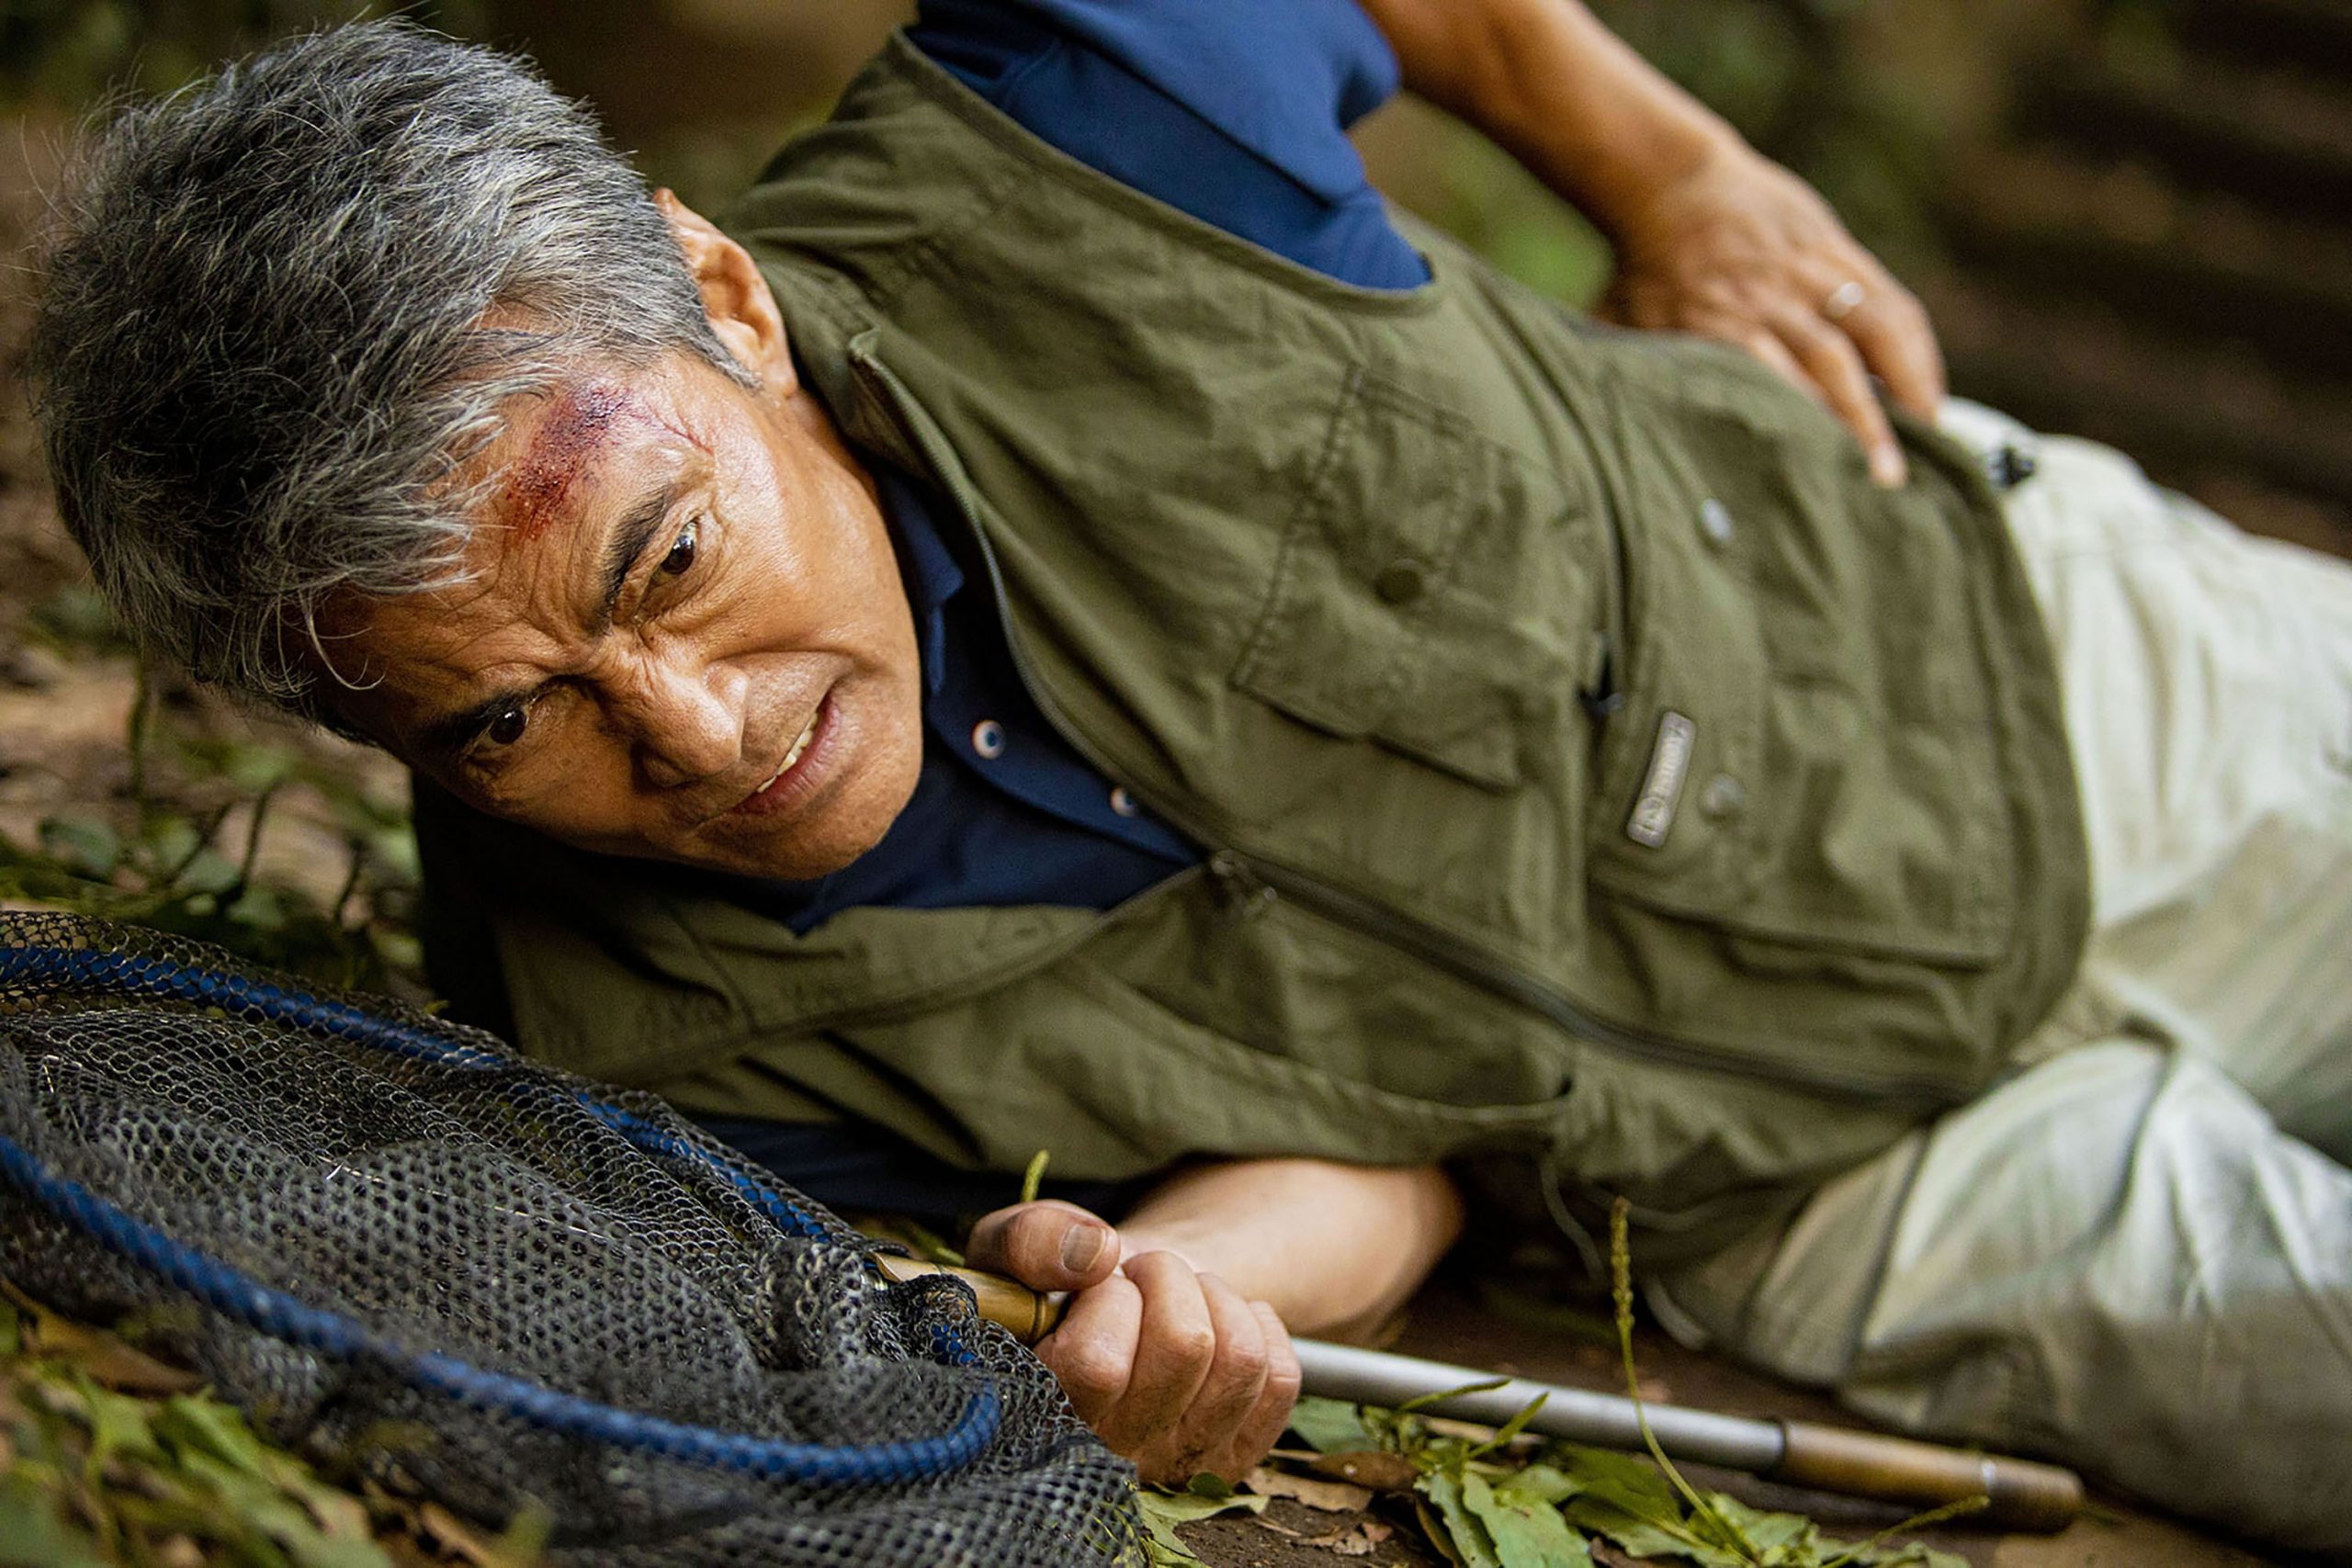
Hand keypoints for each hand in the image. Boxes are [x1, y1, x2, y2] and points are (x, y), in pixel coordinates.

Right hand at [964, 1199, 1300, 1484]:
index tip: (1099, 1282)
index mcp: (1045, 1414)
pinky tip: (1219, 1324)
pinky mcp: (1233, 1457)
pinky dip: (1258, 1327)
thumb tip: (1096, 1255)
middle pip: (1185, 1347)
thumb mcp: (1013, 1246)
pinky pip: (1279, 1377)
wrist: (1110, 1307)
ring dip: (1216, 1299)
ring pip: (1240, 1359)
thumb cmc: (1056, 1283)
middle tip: (1142, 1277)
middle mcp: (1112, 1457)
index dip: (1111, 1297)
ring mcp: (1178, 1463)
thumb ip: (1029, 1240)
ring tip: (1181, 1296)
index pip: (1098, 1364)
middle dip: (1170, 1278)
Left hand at [1597, 142, 1946, 485]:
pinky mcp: (1836, 249)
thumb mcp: (1619, 326)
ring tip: (1930, 437)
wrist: (1668, 183)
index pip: (1769, 382)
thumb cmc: (1641, 271)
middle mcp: (1768, 298)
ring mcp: (1808, 270)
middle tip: (1886, 480)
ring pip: (1874, 326)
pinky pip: (1889, 299)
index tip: (1824, 478)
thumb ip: (1629, 378)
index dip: (1803, 428)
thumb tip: (1616, 441)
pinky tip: (1929, 391)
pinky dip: (1915, 346)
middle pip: (1828, 362)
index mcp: (1714, 322)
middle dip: (1862, 422)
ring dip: (1906, 382)